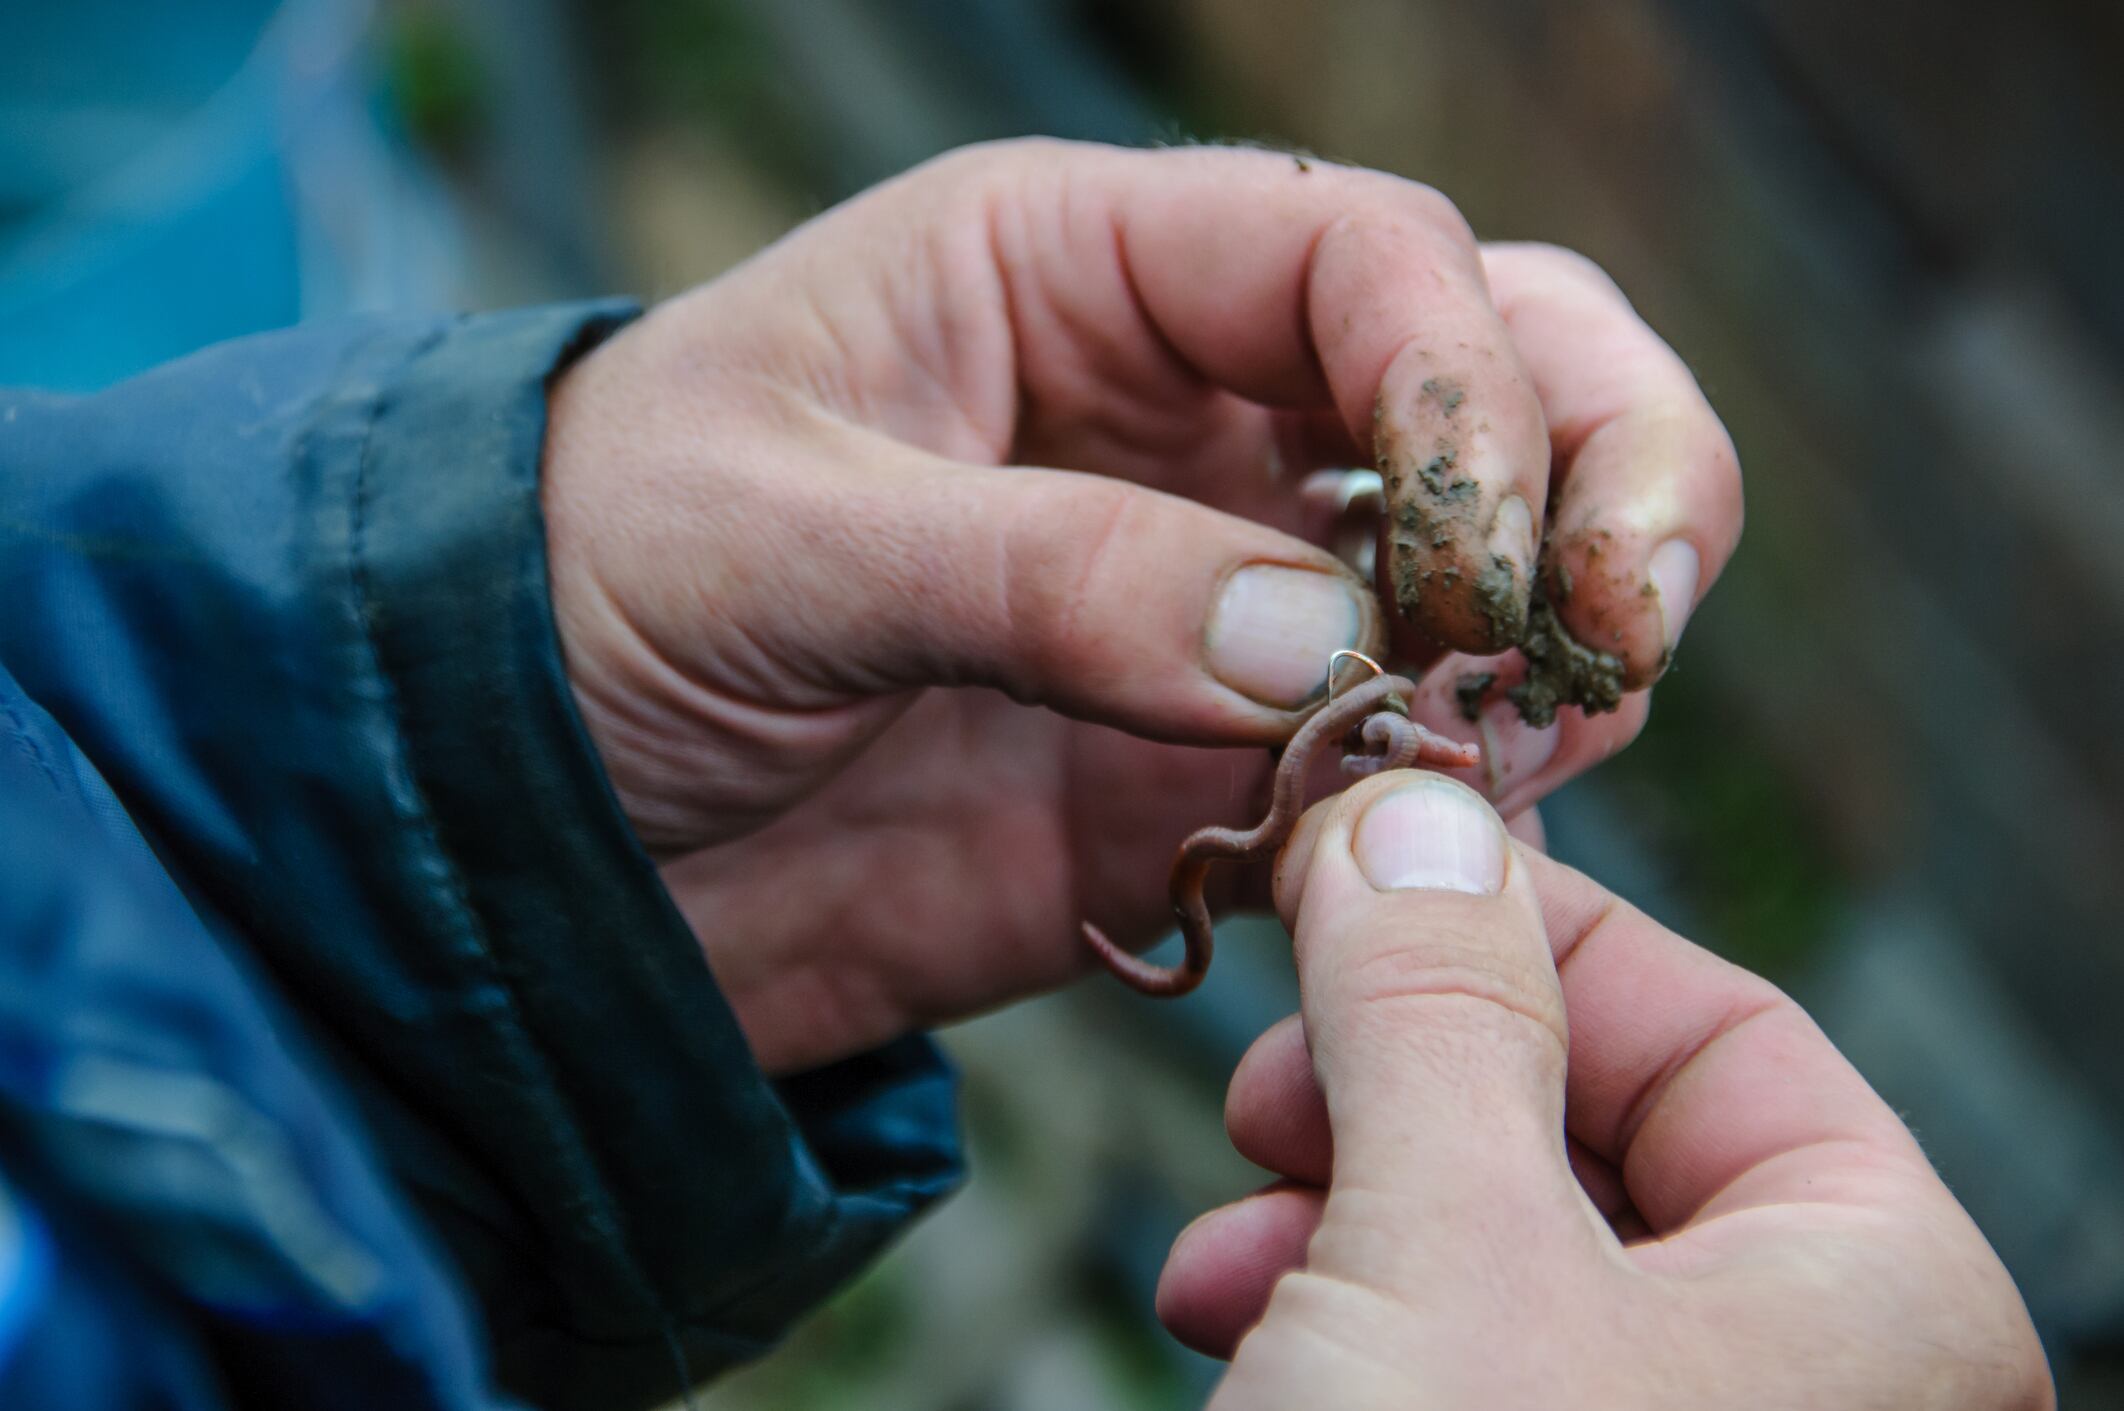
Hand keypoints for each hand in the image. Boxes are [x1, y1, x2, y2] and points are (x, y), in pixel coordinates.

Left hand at [541, 139, 1742, 1072]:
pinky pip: (1402, 752)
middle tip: (1629, 612)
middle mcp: (1186, 410)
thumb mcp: (778, 541)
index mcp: (1080, 273)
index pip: (1363, 253)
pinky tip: (1431, 838)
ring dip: (1556, 642)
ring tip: (1525, 743)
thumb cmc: (591, 593)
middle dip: (1613, 464)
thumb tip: (1314, 635)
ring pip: (1489, 564)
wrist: (533, 822)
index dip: (1466, 373)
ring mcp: (1220, 586)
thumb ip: (1041, 573)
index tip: (1468, 539)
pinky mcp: (1215, 752)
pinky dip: (1457, 793)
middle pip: (1502, 369)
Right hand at [1157, 772, 2050, 1407]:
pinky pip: (1453, 1350)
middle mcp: (1806, 1380)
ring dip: (1338, 1198)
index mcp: (1878, 1307)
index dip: (1526, 934)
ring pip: (1500, 1239)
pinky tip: (1219, 1309)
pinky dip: (1331, 1303)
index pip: (1721, 1028)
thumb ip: (1436, 1009)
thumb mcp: (1443, 1250)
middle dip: (1401, 1083)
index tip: (1358, 889)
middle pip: (1593, 1127)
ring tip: (1233, 1228)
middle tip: (1279, 1074)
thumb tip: (1419, 815)